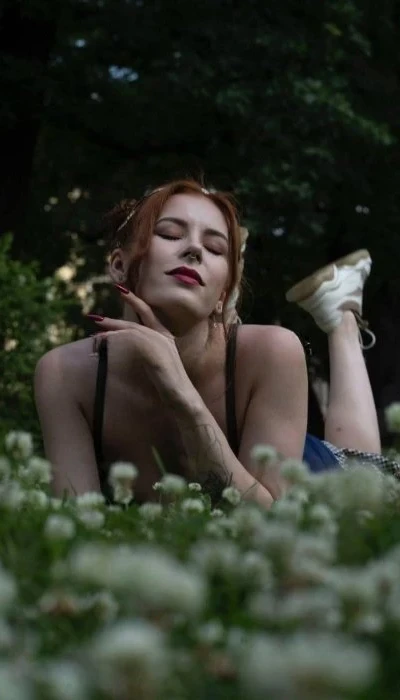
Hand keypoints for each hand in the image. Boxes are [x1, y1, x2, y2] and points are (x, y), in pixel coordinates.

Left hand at [88, 286, 189, 400]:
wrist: (181, 396)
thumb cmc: (169, 386)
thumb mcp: (155, 366)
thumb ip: (144, 355)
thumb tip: (125, 352)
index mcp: (165, 336)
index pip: (148, 313)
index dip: (135, 300)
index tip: (121, 289)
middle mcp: (163, 336)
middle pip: (134, 321)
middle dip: (112, 320)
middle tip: (93, 317)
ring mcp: (159, 342)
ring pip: (130, 330)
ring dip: (109, 332)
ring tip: (93, 337)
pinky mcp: (154, 350)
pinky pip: (130, 339)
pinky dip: (114, 339)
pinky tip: (102, 343)